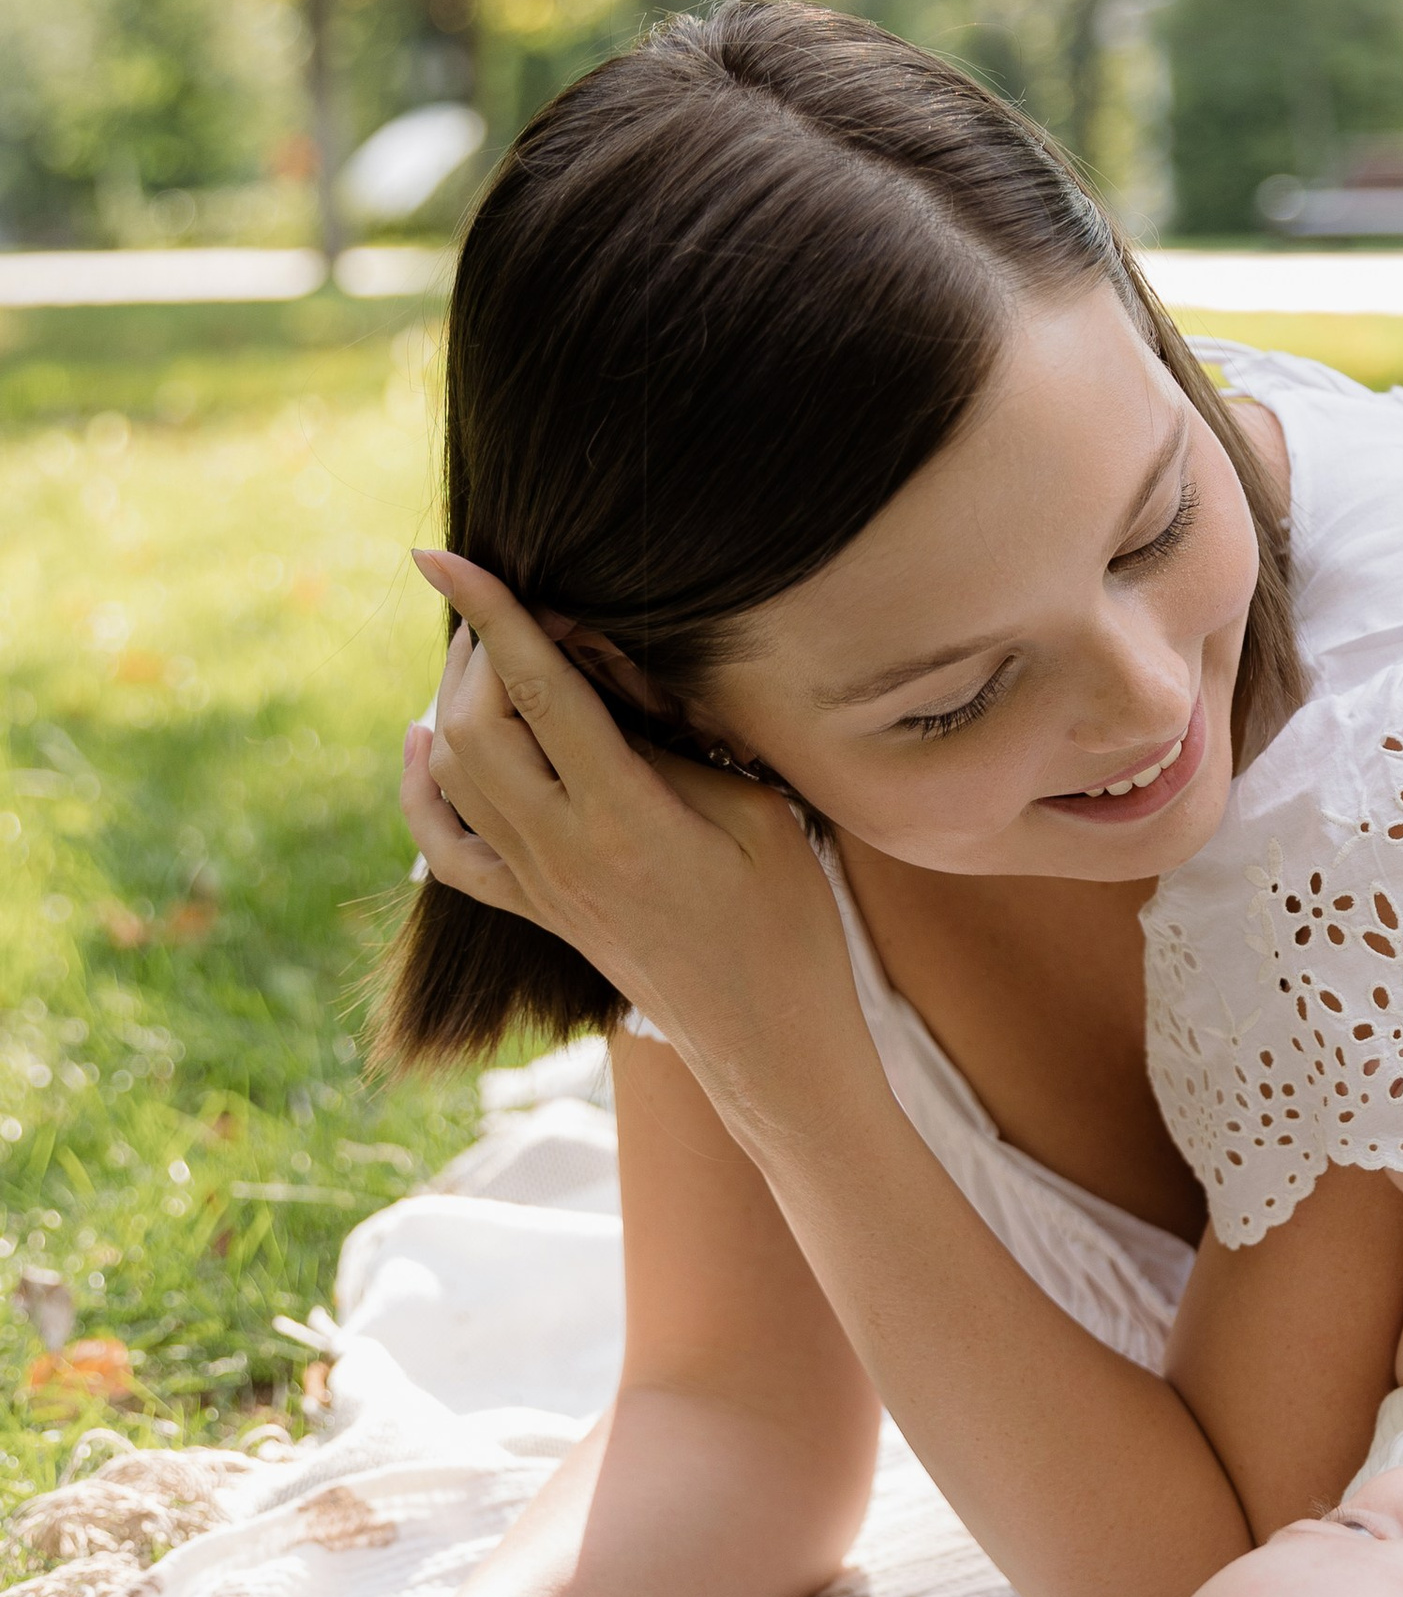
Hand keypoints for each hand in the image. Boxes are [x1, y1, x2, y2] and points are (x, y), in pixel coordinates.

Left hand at [400, 551, 848, 1102]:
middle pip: (475, 725)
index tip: (446, 554)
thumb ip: (673, 742)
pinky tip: (426, 743)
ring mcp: (539, 889)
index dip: (492, 612)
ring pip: (452, 776)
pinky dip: (422, 790)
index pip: (537, 690)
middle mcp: (562, 853)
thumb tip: (608, 673)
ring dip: (455, 704)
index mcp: (624, 819)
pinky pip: (447, 851)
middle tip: (513, 607)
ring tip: (490, 659)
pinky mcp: (536, 914)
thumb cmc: (786, 923)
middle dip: (479, 650)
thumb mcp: (755, 812)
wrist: (769, 1042)